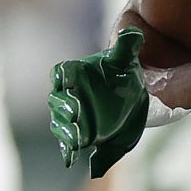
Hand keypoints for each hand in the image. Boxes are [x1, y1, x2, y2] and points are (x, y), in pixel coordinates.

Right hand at [48, 27, 148, 177]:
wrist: (130, 98)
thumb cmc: (123, 75)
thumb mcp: (127, 61)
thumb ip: (128, 44)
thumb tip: (132, 32)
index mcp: (77, 73)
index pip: (61, 72)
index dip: (61, 76)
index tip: (64, 80)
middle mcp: (69, 95)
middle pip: (57, 100)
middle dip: (63, 107)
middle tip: (75, 111)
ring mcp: (72, 117)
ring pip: (60, 123)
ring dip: (65, 132)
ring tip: (77, 139)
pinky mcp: (77, 134)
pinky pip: (67, 144)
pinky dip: (67, 151)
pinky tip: (71, 159)